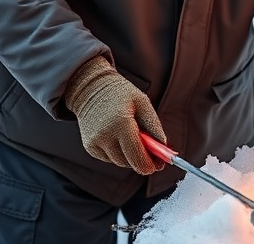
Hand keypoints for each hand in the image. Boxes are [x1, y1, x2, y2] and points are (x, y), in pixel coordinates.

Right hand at [64, 56, 166, 174]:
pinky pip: (110, 158)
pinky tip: (119, 138)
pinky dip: (118, 153)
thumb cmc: (119, 93)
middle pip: (130, 163)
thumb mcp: (142, 102)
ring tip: (133, 139)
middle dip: (142, 161)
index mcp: (121, 123)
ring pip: (120, 162)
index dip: (150, 165)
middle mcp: (105, 136)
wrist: (90, 88)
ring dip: (130, 156)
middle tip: (152, 154)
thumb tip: (164, 147)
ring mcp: (95, 143)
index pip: (137, 157)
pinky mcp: (90, 147)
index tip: (159, 164)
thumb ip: (154, 126)